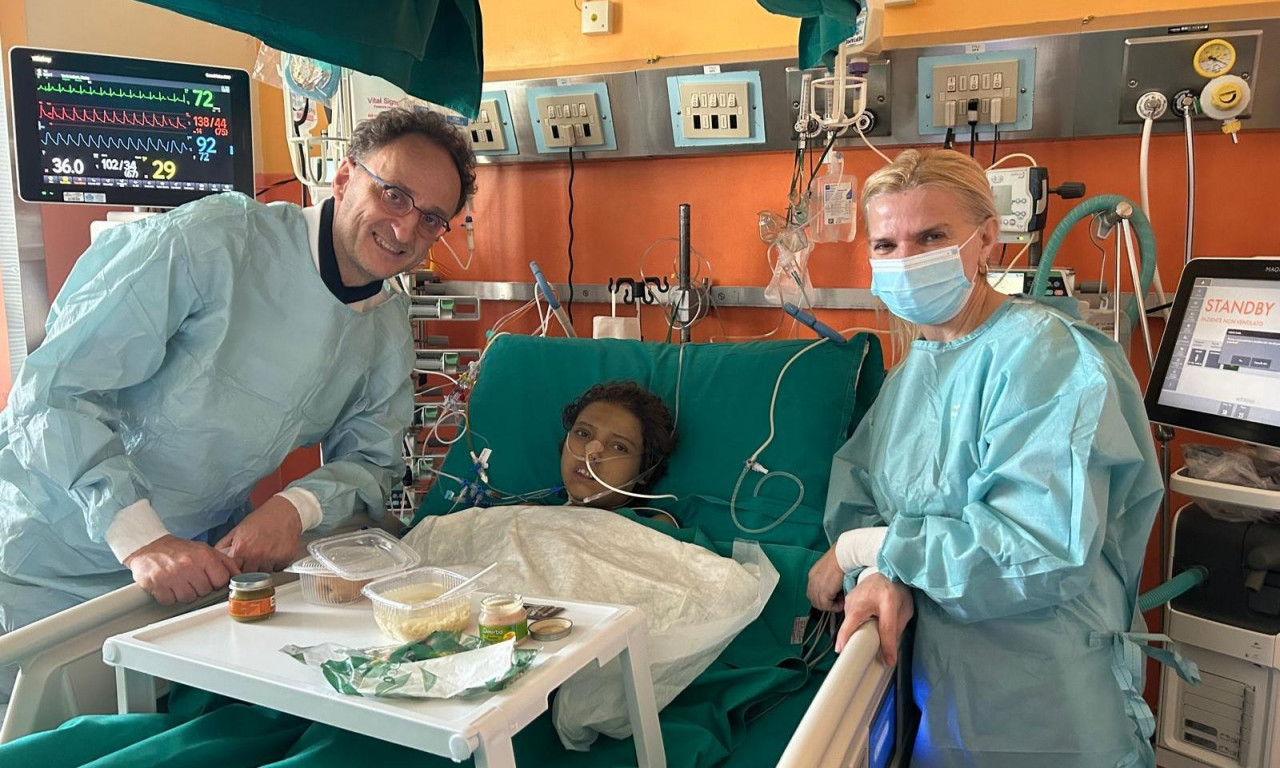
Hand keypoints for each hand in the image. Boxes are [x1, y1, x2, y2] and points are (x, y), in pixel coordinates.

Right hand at [124, 535, 239, 604]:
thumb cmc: (179, 550)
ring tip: (179, 580)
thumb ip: (225, 562)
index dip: (216, 581)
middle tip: (190, 577)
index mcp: (204, 556)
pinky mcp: (156, 584)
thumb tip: (240, 575)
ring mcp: (172, 575)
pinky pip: (170, 601)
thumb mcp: (205, 550)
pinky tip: (168, 585)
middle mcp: (188, 565)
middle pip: (204, 591)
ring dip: (184, 593)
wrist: (149, 547)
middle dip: (199, 587)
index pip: (221, 580)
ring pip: (188, 598)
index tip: (209, 578)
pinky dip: (169, 596)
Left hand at [214, 496, 303, 572]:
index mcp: (241, 548)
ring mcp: (271, 558)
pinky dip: (276, 564)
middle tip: (253, 558)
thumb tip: (217, 556)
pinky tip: (275, 552)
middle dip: (249, 569)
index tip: (238, 568)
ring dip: (263, 567)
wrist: (285, 511)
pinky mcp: (285, 558)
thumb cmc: (263, 518)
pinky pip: (278, 569)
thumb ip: (225, 544)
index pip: (233, 571)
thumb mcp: (238, 529)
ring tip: (265, 553)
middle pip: (249, 576)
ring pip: (264, 573)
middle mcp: (256, 555)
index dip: (235, 570)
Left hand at [806, 547, 844, 611]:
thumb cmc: (841, 558)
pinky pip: (827, 606)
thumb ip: (829, 578)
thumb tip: (835, 588)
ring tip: (841, 602)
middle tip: (836, 602)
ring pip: (820, 605)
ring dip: (831, 606)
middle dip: (825, 604)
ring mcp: (817, 587)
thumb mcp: (830, 568)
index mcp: (813, 575)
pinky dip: (835, 607)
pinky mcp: (824, 591)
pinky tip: (842, 603)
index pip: (812, 593)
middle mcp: (812, 581)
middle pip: (814, 600)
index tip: (832, 598)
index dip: (822, 598)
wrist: (843, 555)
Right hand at [836, 573, 913, 664]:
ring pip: (849, 624)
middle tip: (854, 659)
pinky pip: (848, 620)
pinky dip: (853, 628)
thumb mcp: (904, 610)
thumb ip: (896, 631)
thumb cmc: (896, 590)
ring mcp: (851, 599)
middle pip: (854, 626)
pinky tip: (860, 630)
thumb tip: (888, 655)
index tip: (883, 660)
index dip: (884, 644)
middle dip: (852, 642)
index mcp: (886, 600)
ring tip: (860, 643)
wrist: (885, 569)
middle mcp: (863, 598)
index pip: (885, 626)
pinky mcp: (846, 601)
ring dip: (853, 635)